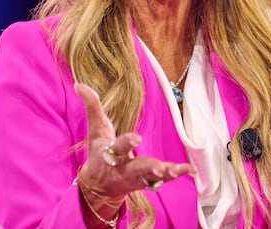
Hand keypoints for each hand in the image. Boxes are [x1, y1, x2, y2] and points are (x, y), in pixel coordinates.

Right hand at [74, 83, 194, 202]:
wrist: (100, 186)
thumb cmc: (98, 151)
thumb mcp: (95, 129)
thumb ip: (92, 106)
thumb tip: (79, 84)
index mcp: (110, 154)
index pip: (118, 147)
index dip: (127, 143)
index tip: (136, 138)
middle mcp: (124, 168)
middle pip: (136, 168)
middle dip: (147, 167)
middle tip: (158, 166)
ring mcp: (137, 178)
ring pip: (152, 177)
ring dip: (165, 174)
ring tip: (175, 169)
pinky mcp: (148, 182)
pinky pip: (163, 179)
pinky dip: (177, 174)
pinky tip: (190, 169)